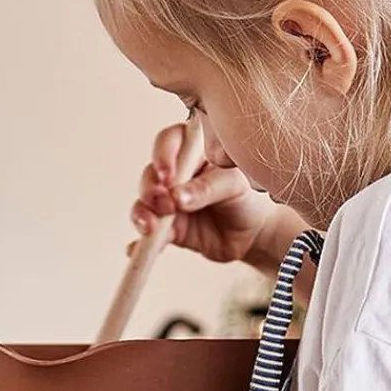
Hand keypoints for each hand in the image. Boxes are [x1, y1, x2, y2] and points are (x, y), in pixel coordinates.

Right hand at [133, 121, 293, 269]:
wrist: (254, 235)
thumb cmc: (247, 199)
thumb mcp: (235, 186)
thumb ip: (207, 188)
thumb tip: (178, 196)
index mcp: (194, 152)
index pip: (170, 141)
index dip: (163, 154)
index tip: (167, 174)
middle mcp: (176, 175)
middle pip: (151, 174)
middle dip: (151, 189)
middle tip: (164, 203)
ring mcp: (168, 202)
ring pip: (144, 203)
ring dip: (142, 214)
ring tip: (151, 228)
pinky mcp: (167, 228)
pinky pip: (148, 235)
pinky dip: (140, 243)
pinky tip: (137, 249)